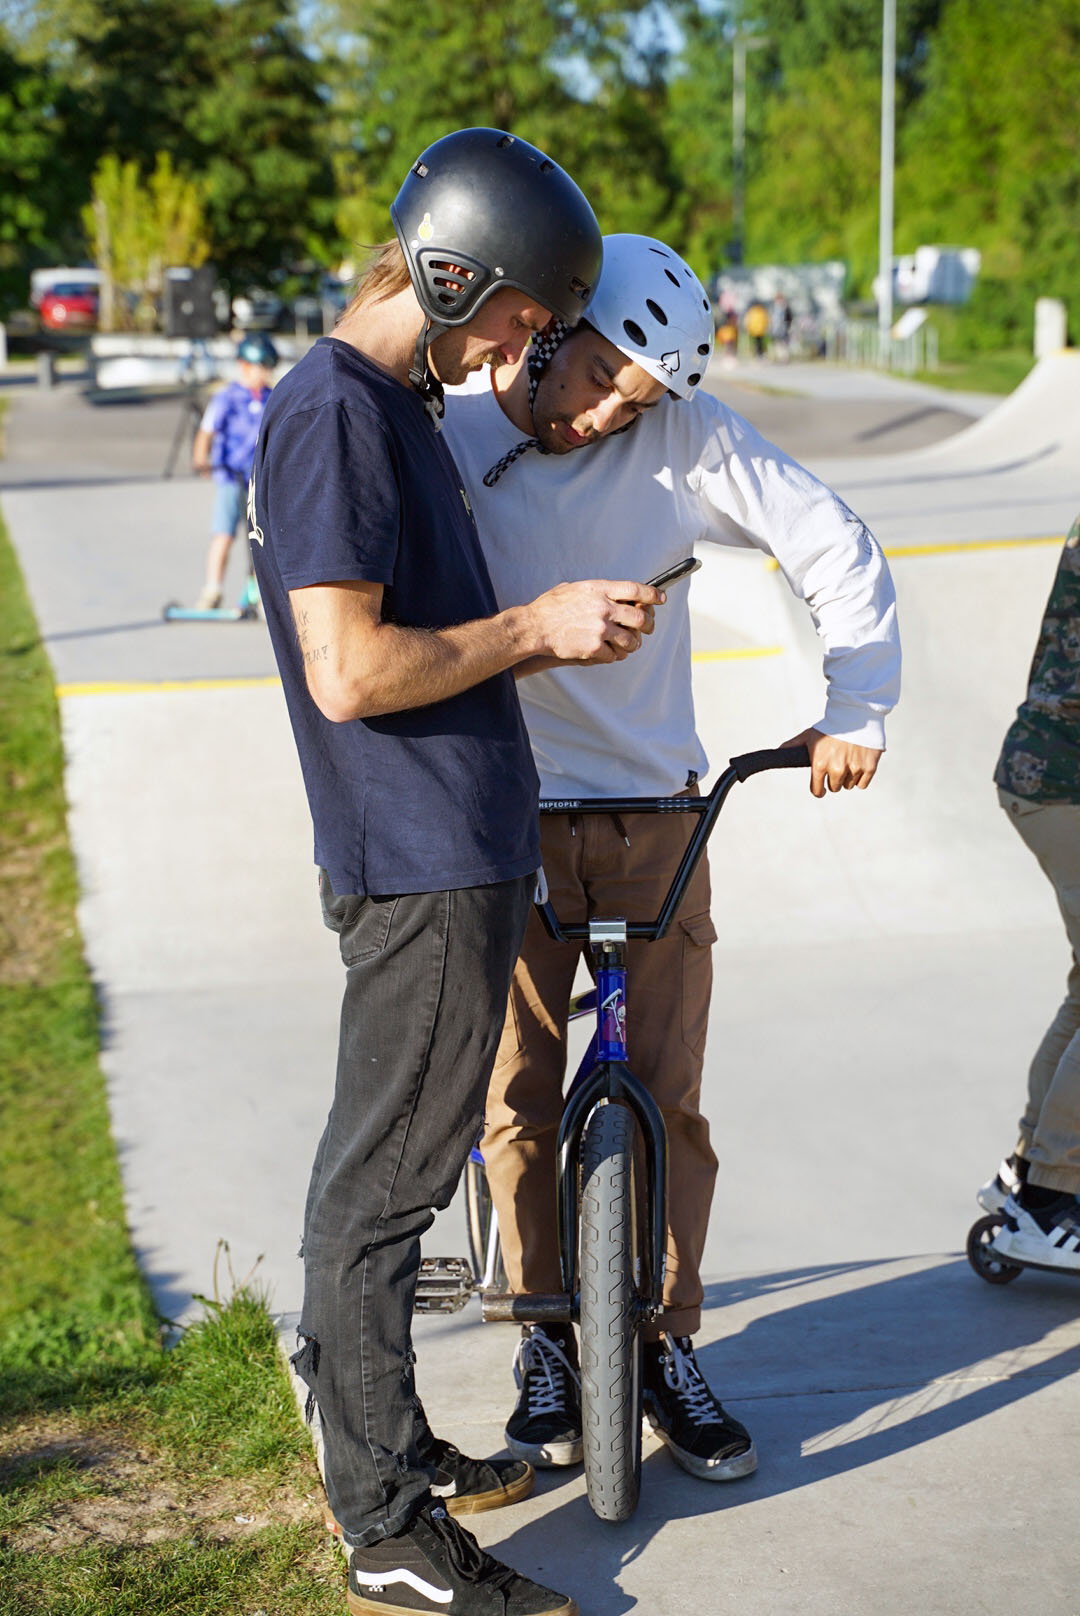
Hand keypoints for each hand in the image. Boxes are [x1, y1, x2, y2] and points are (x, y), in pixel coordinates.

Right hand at [528, 579, 659, 664]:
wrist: (534, 627)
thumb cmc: (551, 607)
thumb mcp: (575, 588)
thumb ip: (597, 591)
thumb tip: (616, 595)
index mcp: (600, 589)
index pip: (637, 589)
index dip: (653, 594)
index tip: (660, 599)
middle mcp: (604, 608)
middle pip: (641, 617)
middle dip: (648, 625)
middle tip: (648, 628)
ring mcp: (600, 629)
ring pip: (631, 640)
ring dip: (633, 644)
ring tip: (629, 645)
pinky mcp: (594, 648)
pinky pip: (614, 655)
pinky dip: (614, 655)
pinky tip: (609, 653)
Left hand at [781, 727, 882, 798]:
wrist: (856, 715)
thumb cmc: (830, 726)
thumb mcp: (809, 735)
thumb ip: (793, 745)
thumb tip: (778, 751)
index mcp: (819, 764)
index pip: (817, 790)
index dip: (819, 790)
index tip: (822, 789)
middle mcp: (836, 769)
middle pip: (835, 787)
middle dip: (834, 780)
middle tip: (837, 766)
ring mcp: (854, 769)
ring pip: (849, 785)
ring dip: (848, 778)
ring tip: (848, 762)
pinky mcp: (869, 767)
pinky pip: (862, 784)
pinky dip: (861, 777)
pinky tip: (858, 765)